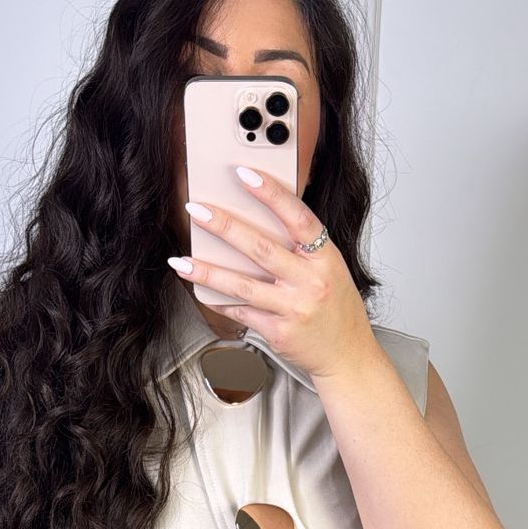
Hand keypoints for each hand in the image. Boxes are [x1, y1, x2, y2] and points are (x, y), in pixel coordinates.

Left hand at [168, 166, 375, 381]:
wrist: (347, 354)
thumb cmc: (336, 308)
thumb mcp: (331, 268)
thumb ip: (302, 247)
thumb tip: (258, 220)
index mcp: (325, 258)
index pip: (298, 218)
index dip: (271, 194)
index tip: (244, 174)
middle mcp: (310, 281)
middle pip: (261, 248)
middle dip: (224, 227)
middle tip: (196, 209)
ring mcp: (294, 309)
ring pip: (243, 285)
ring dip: (207, 271)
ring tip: (181, 260)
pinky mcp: (278, 332)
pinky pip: (242, 313)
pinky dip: (220, 302)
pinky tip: (201, 291)